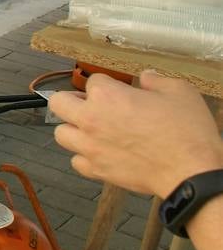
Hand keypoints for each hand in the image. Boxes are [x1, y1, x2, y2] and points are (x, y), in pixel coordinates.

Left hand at [50, 71, 222, 198]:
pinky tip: (101, 153)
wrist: (191, 173)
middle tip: (90, 105)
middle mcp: (91, 119)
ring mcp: (90, 146)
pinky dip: (85, 157)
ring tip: (93, 130)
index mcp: (107, 95)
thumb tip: (146, 77)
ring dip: (74, 129)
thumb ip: (156, 80)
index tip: (120, 91)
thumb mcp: (179, 91)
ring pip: (61, 134)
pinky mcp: (96, 170)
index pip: (93, 80)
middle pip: (58, 103)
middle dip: (71, 101)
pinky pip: (76, 162)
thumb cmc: (187, 132)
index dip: (108, 84)